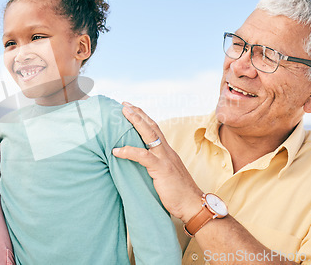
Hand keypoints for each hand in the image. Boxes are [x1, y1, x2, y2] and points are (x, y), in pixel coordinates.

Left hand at [112, 102, 202, 222]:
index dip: (144, 118)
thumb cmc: (178, 193)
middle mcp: (167, 151)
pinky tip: (116, 150)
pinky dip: (129, 151)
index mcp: (167, 152)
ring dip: (135, 122)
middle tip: (124, 104)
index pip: (155, 129)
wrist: (194, 205)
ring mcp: (165, 159)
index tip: (132, 109)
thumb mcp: (166, 175)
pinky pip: (143, 156)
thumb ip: (156, 166)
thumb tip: (140, 165)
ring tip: (123, 113)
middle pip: (152, 126)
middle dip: (137, 113)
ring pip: (149, 134)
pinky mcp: (162, 169)